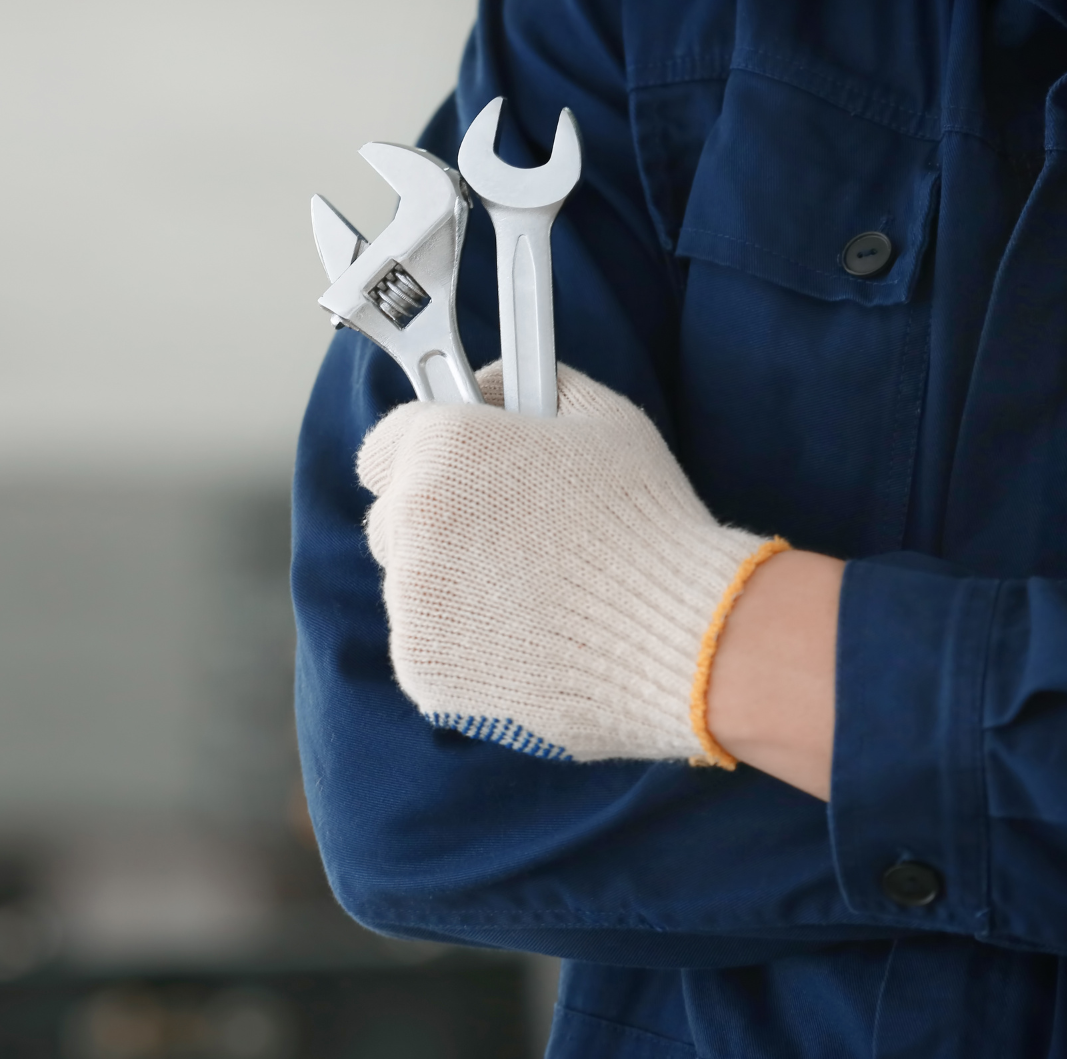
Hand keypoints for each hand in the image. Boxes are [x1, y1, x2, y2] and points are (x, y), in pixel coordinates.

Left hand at [356, 362, 784, 764]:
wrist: (683, 638)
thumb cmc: (650, 523)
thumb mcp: (602, 417)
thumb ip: (526, 385)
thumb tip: (483, 384)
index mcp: (442, 447)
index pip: (383, 448)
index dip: (423, 462)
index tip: (454, 481)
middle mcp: (410, 518)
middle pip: (391, 521)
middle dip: (436, 529)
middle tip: (511, 544)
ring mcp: (411, 599)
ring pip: (410, 590)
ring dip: (452, 592)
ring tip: (536, 599)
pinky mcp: (421, 666)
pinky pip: (427, 649)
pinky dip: (463, 649)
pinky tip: (528, 640)